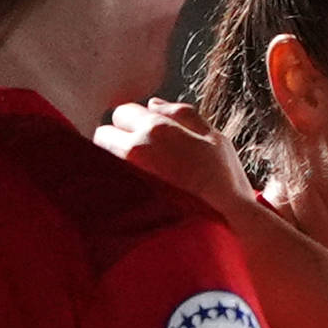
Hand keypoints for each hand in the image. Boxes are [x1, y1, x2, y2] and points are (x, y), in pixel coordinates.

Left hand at [93, 97, 261, 220]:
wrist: (227, 223)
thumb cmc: (225, 181)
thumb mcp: (214, 138)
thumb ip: (183, 115)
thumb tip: (153, 104)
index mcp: (158, 129)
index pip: (123, 111)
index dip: (133, 121)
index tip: (143, 134)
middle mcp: (136, 148)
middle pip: (103, 133)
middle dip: (116, 139)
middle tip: (137, 155)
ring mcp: (127, 176)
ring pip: (101, 158)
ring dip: (112, 161)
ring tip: (135, 174)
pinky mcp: (123, 202)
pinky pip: (105, 183)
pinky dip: (113, 183)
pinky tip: (133, 191)